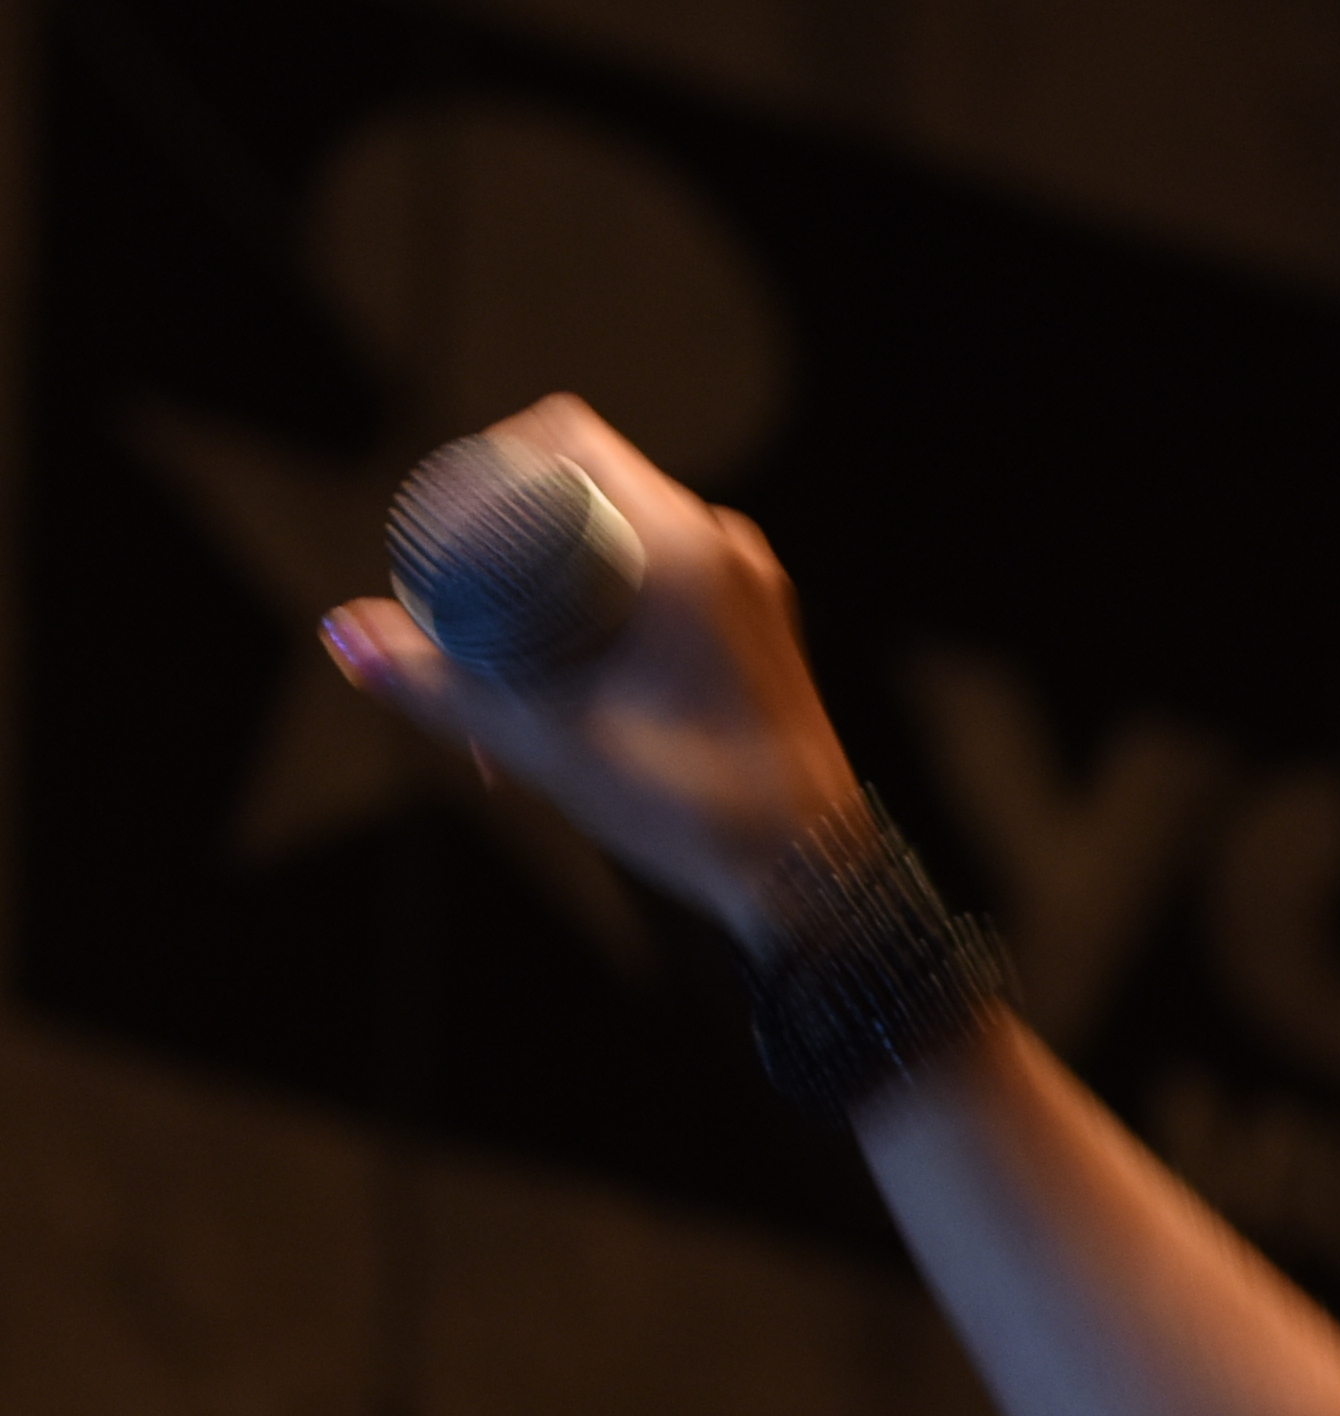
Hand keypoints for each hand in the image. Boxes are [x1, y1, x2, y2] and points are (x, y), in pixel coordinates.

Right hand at [320, 393, 862, 949]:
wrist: (814, 875)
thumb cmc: (701, 810)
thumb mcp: (550, 742)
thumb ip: (441, 686)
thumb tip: (344, 630)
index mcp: (685, 547)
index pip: (567, 435)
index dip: (490, 461)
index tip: (445, 530)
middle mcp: (725, 547)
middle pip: (584, 496)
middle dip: (506, 552)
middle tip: (460, 635)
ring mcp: (749, 588)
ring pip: (619, 551)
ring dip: (549, 601)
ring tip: (505, 698)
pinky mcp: (755, 630)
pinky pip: (661, 590)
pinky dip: (601, 622)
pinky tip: (562, 705)